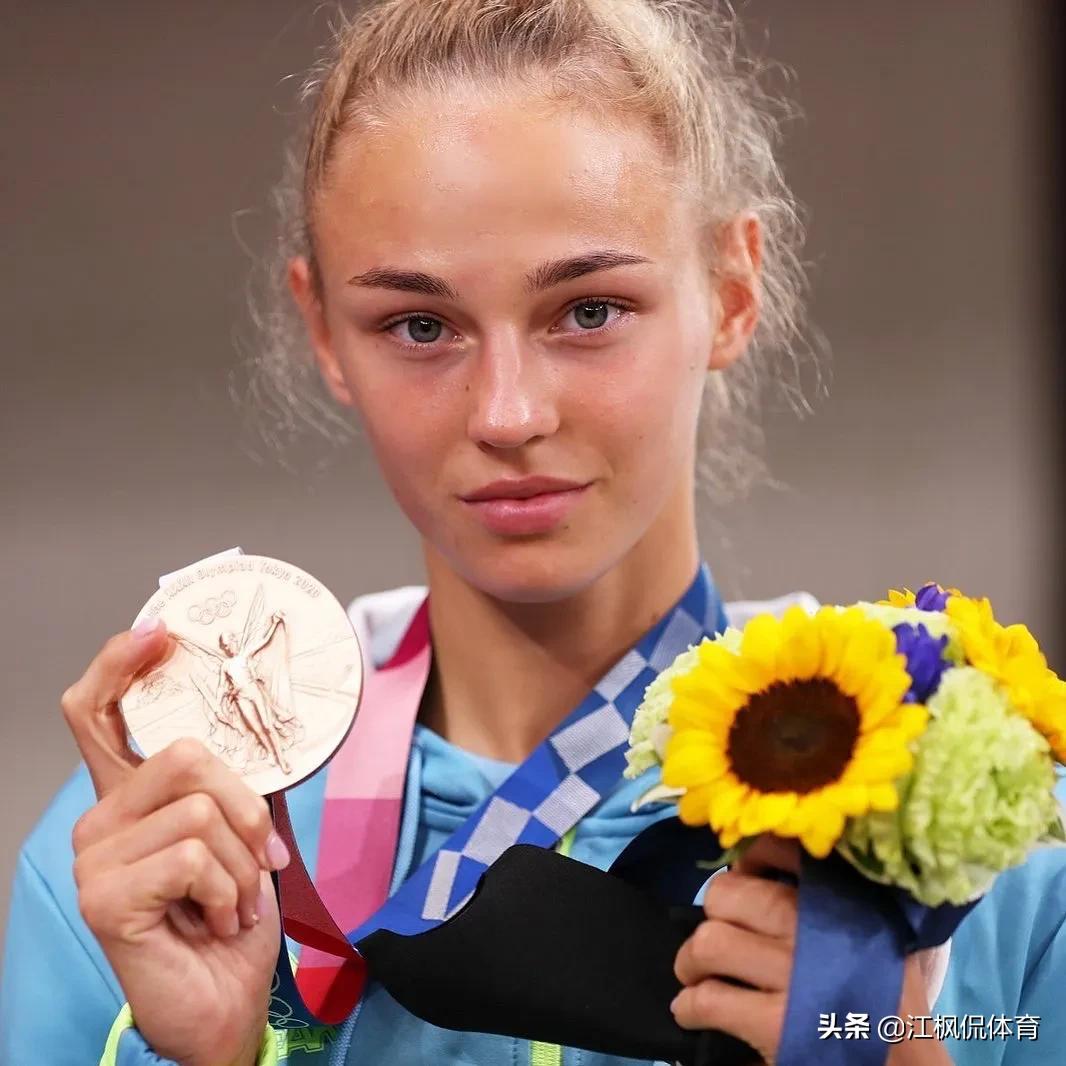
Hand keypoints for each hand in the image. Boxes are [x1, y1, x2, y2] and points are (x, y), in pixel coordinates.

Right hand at [62, 619, 288, 1065]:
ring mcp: (95, 857)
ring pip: (200, 807)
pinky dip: (226, 889)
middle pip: (186, 753)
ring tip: (232, 901)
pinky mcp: (103, 896)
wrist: (225, 1003)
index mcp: (130, 797)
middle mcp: (101, 819)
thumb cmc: (230, 919)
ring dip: (242, 862)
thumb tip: (262, 727)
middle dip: (248, 806)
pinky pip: (193, 854)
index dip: (120, 664)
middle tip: (259, 859)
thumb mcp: (241, 837)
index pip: (97, 712)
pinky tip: (214, 920)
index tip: (158, 634)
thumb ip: (233, 786)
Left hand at [670, 834, 949, 1064]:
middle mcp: (815, 928)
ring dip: (690, 962)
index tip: (742, 879)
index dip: (748, 860)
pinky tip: (694, 1013)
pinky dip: (690, 1006)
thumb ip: (829, 898)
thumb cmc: (883, 1002)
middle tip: (712, 940)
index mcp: (840, 900)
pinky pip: (708, 999)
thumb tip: (759, 871)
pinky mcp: (776, 1024)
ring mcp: (794, 976)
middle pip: (726, 895)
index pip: (779, 850)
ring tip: (695, 975)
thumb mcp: (874, 932)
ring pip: (709, 943)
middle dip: (710, 917)